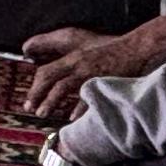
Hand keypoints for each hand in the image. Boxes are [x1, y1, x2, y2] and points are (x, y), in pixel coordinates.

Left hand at [22, 27, 155, 121]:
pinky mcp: (102, 81)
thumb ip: (67, 58)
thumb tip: (47, 68)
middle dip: (36, 94)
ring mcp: (89, 72)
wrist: (136, 49)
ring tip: (42, 113)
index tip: (29, 99)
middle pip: (49, 77)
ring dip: (50, 101)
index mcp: (73, 57)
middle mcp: (78, 63)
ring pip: (63, 87)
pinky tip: (71, 118)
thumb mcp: (85, 47)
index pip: (46, 70)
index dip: (35, 86)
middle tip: (30, 108)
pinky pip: (86, 96)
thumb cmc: (110, 49)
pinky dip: (77, 108)